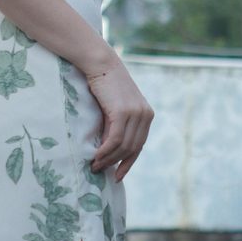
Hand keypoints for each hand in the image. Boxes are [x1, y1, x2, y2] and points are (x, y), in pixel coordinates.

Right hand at [85, 58, 154, 181]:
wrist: (100, 63)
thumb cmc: (103, 85)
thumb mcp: (114, 109)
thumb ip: (117, 127)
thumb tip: (109, 151)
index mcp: (147, 115)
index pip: (139, 145)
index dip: (128, 163)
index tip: (118, 176)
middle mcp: (145, 115)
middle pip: (132, 148)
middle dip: (115, 162)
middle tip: (98, 170)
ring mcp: (136, 113)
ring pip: (123, 146)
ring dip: (108, 159)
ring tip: (95, 165)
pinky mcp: (123, 112)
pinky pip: (115, 139)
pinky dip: (106, 151)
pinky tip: (96, 156)